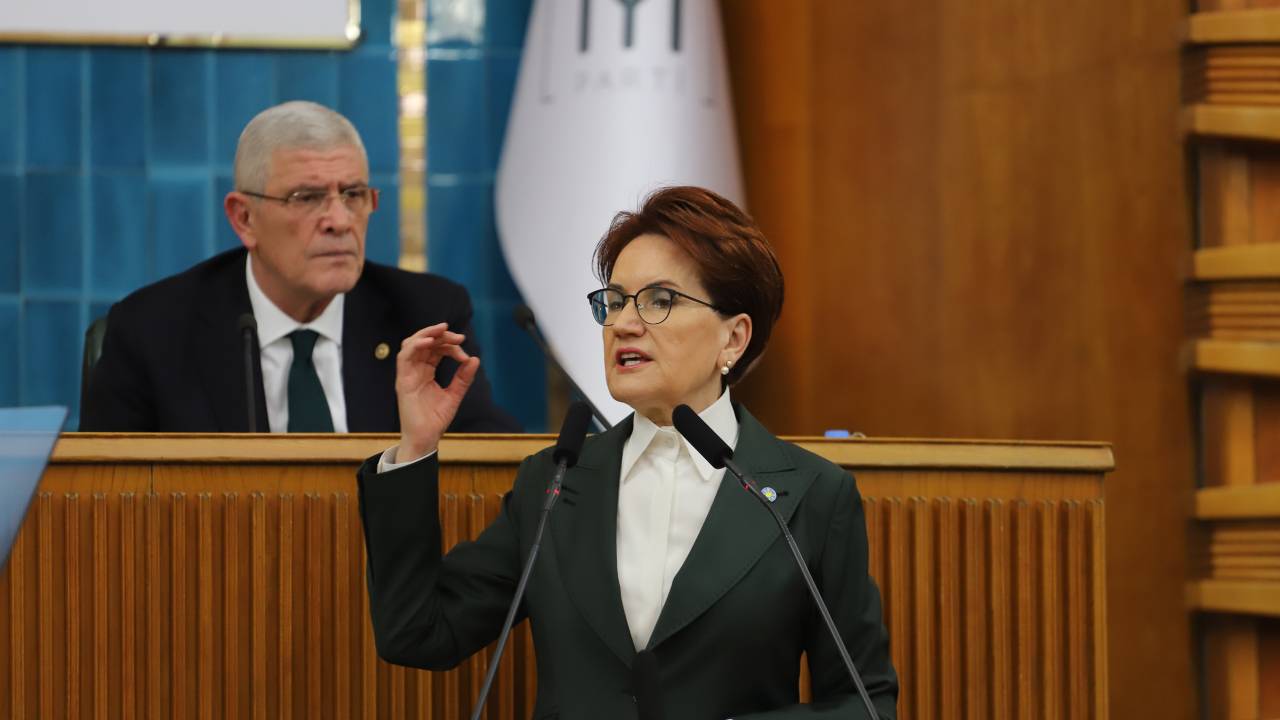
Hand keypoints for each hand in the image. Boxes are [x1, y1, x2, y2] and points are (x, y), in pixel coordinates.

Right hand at [393, 323, 479, 462]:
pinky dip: (415, 345)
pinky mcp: (402, 381)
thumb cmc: (436, 420)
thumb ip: (463, 378)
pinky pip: (404, 357)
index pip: (436, 349)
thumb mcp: (454, 395)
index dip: (450, 346)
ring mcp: (407, 374)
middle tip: (458, 337)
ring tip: (442, 330)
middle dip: (441, 335)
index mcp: (426, 371)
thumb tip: (475, 359)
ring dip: (426, 333)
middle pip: (424, 342)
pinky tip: (429, 341)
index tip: (464, 353)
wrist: (425, 439)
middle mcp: (415, 370)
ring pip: (411, 344)